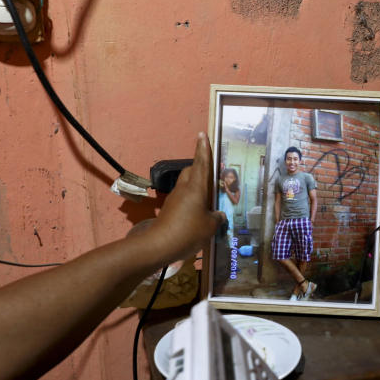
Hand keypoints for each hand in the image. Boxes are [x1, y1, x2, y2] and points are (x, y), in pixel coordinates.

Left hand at [149, 133, 226, 263]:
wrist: (159, 245)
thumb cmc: (188, 232)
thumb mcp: (210, 227)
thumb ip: (217, 218)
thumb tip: (219, 215)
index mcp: (196, 188)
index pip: (201, 164)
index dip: (203, 149)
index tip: (202, 135)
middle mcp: (184, 189)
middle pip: (191, 170)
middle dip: (200, 166)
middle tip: (212, 171)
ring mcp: (175, 199)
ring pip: (186, 183)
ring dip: (196, 184)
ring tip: (209, 194)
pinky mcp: (170, 209)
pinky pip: (183, 197)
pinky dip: (191, 198)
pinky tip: (199, 211)